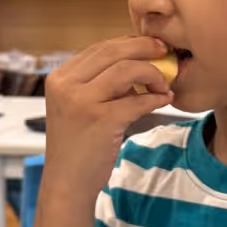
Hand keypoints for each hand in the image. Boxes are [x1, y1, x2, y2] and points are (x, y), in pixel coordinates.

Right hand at [42, 36, 173, 198]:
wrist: (67, 183)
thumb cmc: (78, 145)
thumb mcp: (78, 105)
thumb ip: (98, 82)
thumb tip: (137, 60)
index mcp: (59, 77)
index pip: (99, 48)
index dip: (129, 43)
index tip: (152, 46)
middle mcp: (66, 85)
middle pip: (113, 51)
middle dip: (145, 47)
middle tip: (167, 52)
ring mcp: (81, 102)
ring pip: (127, 69)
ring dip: (152, 73)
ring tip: (163, 85)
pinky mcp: (101, 120)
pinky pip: (138, 100)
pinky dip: (156, 98)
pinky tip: (165, 100)